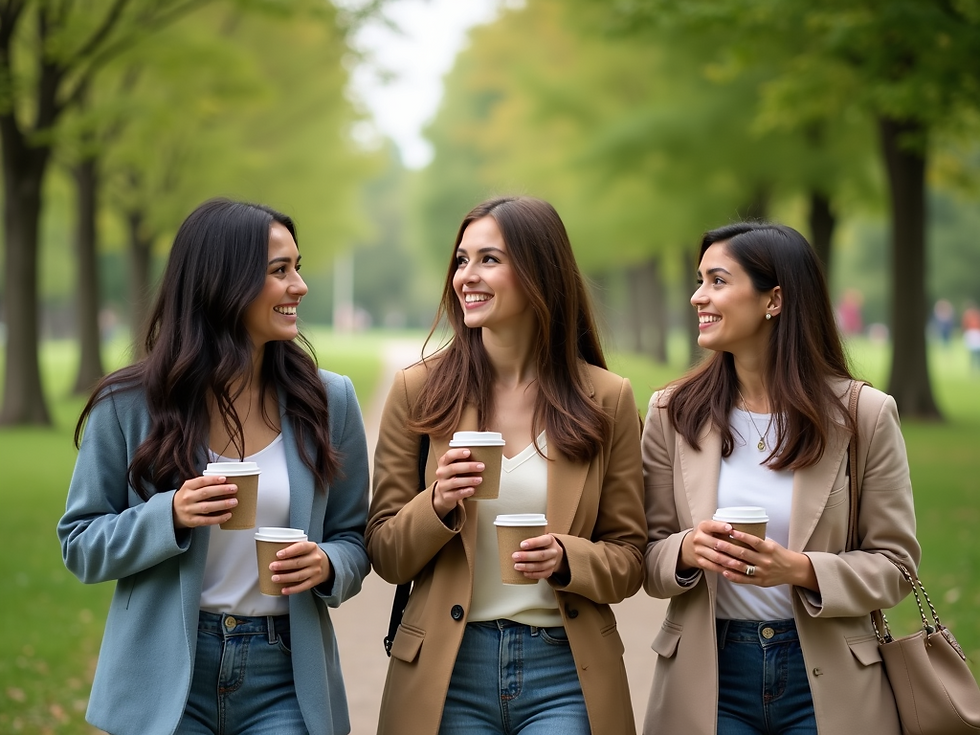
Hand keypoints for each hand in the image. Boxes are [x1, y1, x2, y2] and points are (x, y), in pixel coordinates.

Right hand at [172, 475, 238, 529]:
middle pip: (205, 493)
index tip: (224, 478)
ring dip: (222, 504)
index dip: (213, 479)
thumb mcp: (190, 487)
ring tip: (234, 502)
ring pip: (207, 507)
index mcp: (187, 487)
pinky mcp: (192, 521)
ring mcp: (189, 510)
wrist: (173, 512)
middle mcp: (187, 498)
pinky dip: (219, 518)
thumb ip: (204, 484)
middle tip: (234, 489)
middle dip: (221, 490)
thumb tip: (224, 480)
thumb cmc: (187, 497)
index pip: (201, 481)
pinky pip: (207, 520)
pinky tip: (228, 515)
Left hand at [268, 542, 332, 595]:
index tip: (278, 554)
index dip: (289, 551)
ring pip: (299, 575)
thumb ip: (294, 547)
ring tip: (274, 578)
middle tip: (272, 566)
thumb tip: (272, 550)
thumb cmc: (310, 554)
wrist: (327, 565)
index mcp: (312, 547)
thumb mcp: (307, 546)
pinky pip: (303, 586)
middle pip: (298, 563)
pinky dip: (293, 589)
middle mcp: (315, 559)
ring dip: (285, 577)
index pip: (301, 547)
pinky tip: (283, 590)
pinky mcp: (315, 581)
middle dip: (284, 565)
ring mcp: (316, 571)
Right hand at [431, 448, 484, 518]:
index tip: (469, 452)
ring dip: (469, 480)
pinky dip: (465, 492)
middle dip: (468, 467)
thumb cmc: (453, 477)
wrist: (444, 494)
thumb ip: (463, 461)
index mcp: (443, 463)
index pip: (449, 455)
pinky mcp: (446, 496)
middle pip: (453, 468)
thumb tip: (483, 455)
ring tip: (480, 479)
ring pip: (455, 482)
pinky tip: (472, 490)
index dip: (458, 453)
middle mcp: (441, 473)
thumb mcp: (455, 467)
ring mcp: (442, 485)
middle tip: (482, 466)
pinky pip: (456, 494)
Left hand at [512, 533, 566, 581]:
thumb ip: (528, 537)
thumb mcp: (538, 536)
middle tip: (515, 556)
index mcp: (550, 540)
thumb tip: (509, 538)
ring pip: (541, 566)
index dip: (533, 543)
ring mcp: (553, 562)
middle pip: (541, 555)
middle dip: (526, 557)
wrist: (553, 552)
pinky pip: (542, 574)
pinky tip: (524, 573)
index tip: (521, 545)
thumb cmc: (541, 544)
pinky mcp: (550, 571)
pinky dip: (532, 574)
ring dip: (527, 567)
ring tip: (517, 566)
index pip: (543, 541)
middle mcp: (553, 551)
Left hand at [680, 520, 814, 588]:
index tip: (729, 531)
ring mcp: (762, 572)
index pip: (753, 541)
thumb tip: (738, 531)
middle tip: (716, 543)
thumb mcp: (771, 544)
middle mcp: (765, 560)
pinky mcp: (760, 581)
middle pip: (744, 554)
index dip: (741, 536)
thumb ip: (757, 540)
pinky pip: (744, 580)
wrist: (793, 569)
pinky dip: (733, 576)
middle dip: (728, 548)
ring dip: (727, 561)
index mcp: (769, 549)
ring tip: (716, 555)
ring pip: (742, 567)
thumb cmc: (779, 553)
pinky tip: (724, 571)